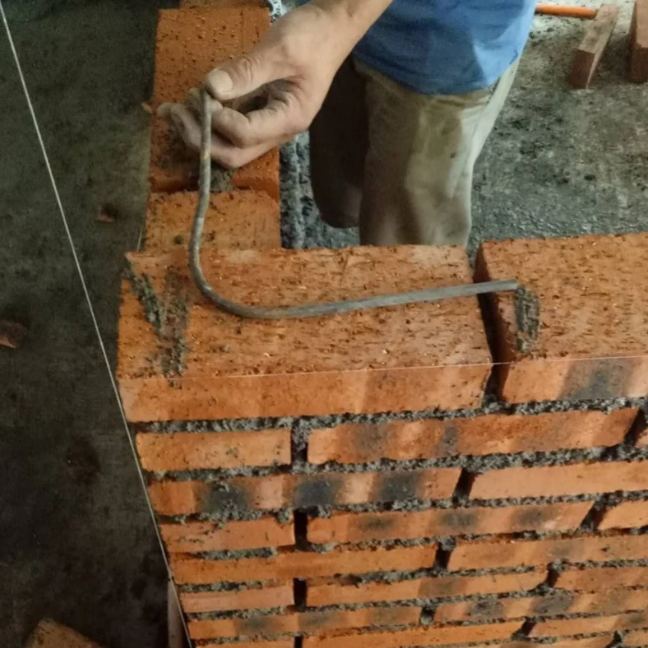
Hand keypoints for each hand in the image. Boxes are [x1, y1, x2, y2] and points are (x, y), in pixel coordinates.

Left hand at [160, 2, 361, 168]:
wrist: (331, 29)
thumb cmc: (312, 38)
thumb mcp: (279, 50)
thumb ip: (246, 71)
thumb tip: (210, 88)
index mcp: (289, 119)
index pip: (245, 135)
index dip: (218, 121)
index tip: (201, 96)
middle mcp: (278, 131)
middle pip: (234, 153)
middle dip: (202, 138)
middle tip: (177, 112)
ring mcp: (269, 124)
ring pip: (230, 145)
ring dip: (200, 132)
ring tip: (176, 108)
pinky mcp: (260, 113)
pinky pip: (231, 127)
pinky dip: (208, 118)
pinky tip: (191, 103)